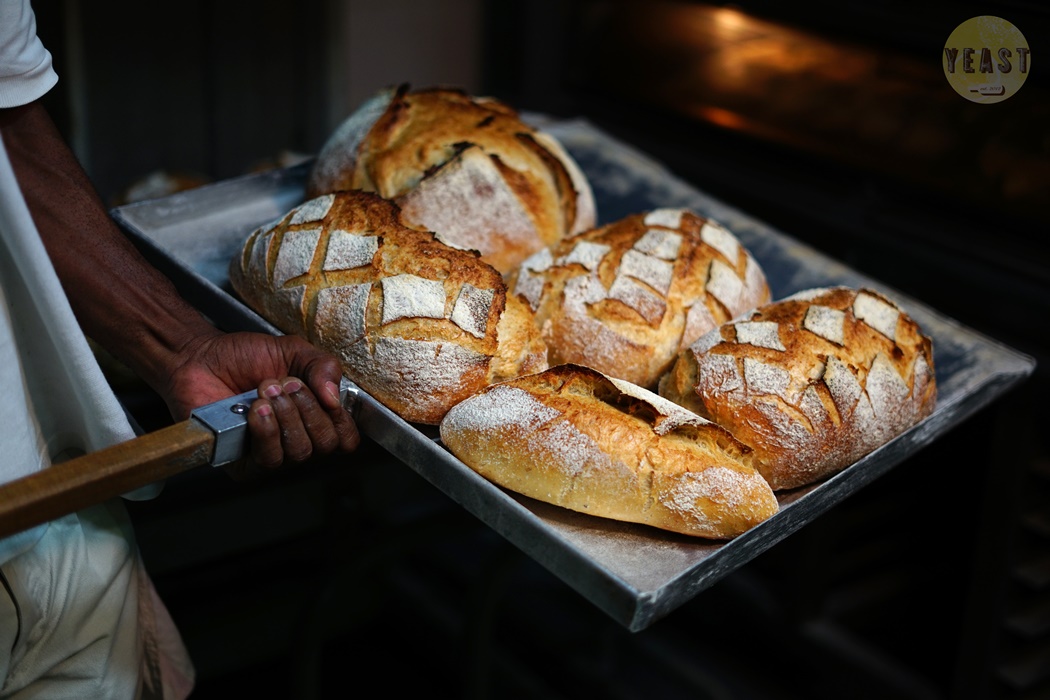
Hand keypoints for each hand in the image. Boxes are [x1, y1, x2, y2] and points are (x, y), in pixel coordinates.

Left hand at [161, 331, 359, 475]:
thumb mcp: (293, 351)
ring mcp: (272, 453)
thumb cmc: (243, 357)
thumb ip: (323, 366)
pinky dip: (266, 431)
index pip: (345, 438)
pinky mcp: (244, 464)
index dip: (340, 419)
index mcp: (314, 417)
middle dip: (307, 408)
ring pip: (299, 452)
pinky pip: (269, 460)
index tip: (323, 394)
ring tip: (264, 391)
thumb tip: (335, 398)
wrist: (200, 358)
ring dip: (285, 416)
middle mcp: (297, 439)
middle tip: (284, 384)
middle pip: (325, 444)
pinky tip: (255, 410)